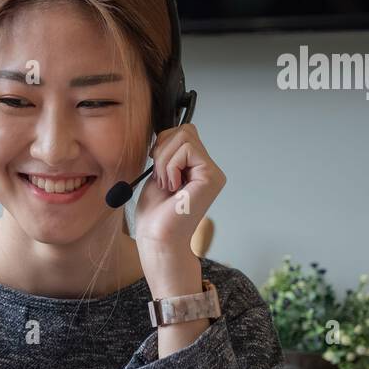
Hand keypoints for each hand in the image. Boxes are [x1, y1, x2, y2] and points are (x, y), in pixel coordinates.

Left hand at [132, 122, 225, 251]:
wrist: (157, 238)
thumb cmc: (155, 214)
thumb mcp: (158, 174)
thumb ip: (168, 152)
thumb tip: (167, 131)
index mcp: (196, 167)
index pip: (183, 132)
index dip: (163, 144)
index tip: (157, 169)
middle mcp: (209, 169)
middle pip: (184, 131)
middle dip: (162, 151)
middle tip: (162, 179)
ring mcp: (213, 173)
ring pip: (184, 137)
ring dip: (165, 162)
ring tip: (167, 185)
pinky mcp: (211, 177)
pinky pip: (186, 150)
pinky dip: (171, 167)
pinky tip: (173, 188)